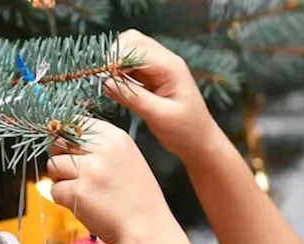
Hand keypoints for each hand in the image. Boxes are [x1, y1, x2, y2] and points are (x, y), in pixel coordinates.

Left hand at [46, 118, 171, 243]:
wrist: (147, 229)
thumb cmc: (138, 199)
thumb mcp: (128, 160)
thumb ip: (102, 148)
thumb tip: (64, 137)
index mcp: (116, 138)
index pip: (77, 122)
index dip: (68, 136)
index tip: (70, 150)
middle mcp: (103, 150)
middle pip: (60, 141)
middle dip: (60, 156)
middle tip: (73, 174)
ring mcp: (90, 170)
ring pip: (53, 165)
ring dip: (60, 179)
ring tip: (80, 191)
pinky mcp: (79, 192)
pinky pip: (54, 190)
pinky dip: (63, 200)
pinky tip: (82, 205)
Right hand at [105, 29, 221, 157]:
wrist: (199, 142)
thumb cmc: (186, 131)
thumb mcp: (159, 116)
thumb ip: (133, 97)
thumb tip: (106, 82)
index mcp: (171, 67)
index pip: (137, 48)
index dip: (116, 59)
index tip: (104, 77)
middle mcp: (165, 62)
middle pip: (131, 41)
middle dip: (114, 57)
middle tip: (106, 80)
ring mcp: (159, 68)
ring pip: (129, 51)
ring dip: (116, 65)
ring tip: (111, 86)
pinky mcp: (152, 78)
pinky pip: (130, 67)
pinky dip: (120, 74)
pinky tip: (117, 90)